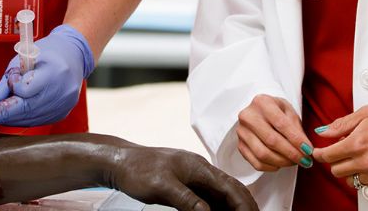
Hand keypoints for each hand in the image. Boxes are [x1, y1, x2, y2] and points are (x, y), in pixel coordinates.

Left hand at [0, 24, 94, 127]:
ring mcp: (64, 105)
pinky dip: (24, 118)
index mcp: (55, 72)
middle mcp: (62, 92)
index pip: (25, 90)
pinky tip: (16, 112)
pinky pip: (37, 120)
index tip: (5, 86)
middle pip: (26, 109)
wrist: (74, 56)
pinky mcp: (62, 114)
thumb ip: (8, 80)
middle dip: (2, 114)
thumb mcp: (25, 57)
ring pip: (30, 119)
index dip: (12, 88)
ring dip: (12, 118)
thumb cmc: (48, 53)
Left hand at [108, 144, 259, 210]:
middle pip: (232, 189)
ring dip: (234, 207)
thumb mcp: (162, 187)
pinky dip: (220, 207)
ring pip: (223, 194)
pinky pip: (210, 198)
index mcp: (199, 168)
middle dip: (246, 205)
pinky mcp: (187, 184)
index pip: (230, 188)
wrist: (121, 162)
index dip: (244, 204)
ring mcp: (194, 177)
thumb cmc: (138, 170)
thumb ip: (187, 200)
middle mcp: (201, 171)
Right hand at [234, 94, 312, 171]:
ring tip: (295, 162)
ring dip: (282, 162)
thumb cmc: (276, 111)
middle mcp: (248, 116)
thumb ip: (296, 128)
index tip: (308, 150)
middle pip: (271, 140)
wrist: (258, 112)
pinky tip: (281, 164)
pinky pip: (256, 162)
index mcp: (262, 102)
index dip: (296, 139)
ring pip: (263, 154)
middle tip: (305, 160)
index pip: (281, 124)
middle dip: (291, 153)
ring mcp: (242, 132)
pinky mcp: (240, 146)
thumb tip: (305, 149)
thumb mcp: (288, 111)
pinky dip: (271, 167)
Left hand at [311, 100, 367, 187]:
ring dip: (349, 169)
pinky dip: (364, 176)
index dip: (320, 153)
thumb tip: (323, 131)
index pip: (328, 156)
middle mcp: (367, 161)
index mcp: (358, 143)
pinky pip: (367, 184)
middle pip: (336, 171)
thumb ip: (342, 124)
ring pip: (351, 180)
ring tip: (358, 156)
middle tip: (341, 151)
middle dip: (335, 160)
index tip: (319, 152)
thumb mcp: (366, 112)